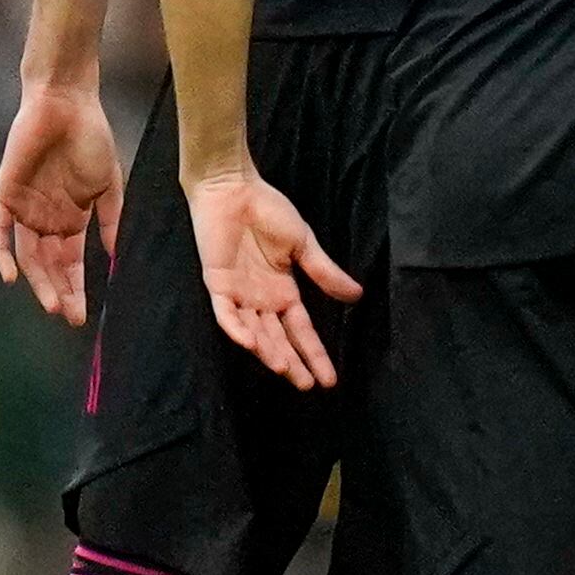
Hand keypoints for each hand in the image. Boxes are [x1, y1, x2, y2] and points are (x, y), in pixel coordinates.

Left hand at [0, 82, 121, 326]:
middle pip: (49, 265)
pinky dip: (3, 254)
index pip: (71, 262)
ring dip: (37, 281)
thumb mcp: (109, 182)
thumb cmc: (91, 138)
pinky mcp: (5, 196)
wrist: (65, 104)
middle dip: (59, 291)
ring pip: (27, 255)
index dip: (77, 288)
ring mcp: (24, 209)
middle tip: (69, 316)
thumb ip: (110, 219)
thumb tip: (113, 256)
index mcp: (71, 217)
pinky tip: (11, 276)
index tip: (84, 315)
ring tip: (51, 304)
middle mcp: (46, 218)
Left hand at [186, 166, 362, 390]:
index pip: (302, 329)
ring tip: (286, 369)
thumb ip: (325, 272)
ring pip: (254, 333)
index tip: (330, 378)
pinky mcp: (217, 285)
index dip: (314, 353)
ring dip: (269, 352)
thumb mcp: (304, 243)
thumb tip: (357, 296)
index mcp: (283, 290)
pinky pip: (225, 314)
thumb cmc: (269, 211)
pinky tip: (251, 342)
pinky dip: (236, 329)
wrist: (233, 189)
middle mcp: (261, 300)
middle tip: (309, 386)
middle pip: (279, 340)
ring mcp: (238, 295)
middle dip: (294, 363)